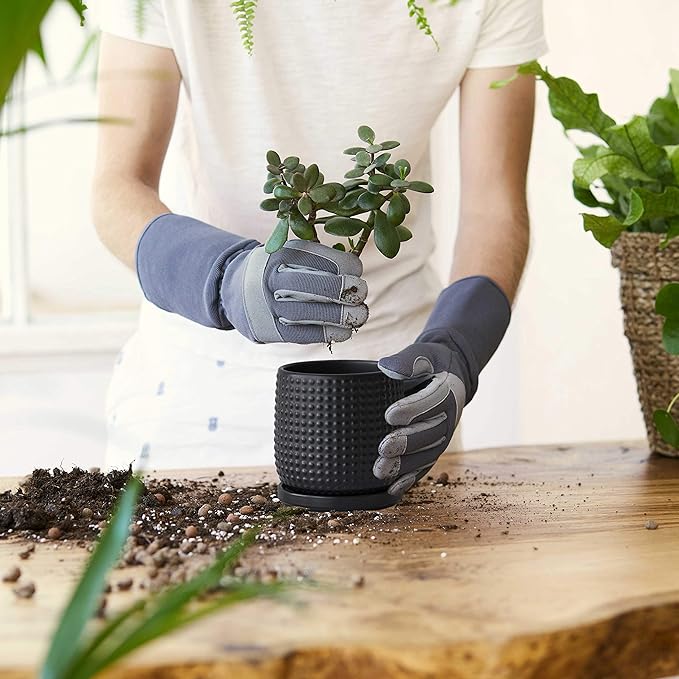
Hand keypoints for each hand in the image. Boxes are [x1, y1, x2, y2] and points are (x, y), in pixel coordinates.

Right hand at [223, 240, 368, 343]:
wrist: (233, 289)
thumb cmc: (275, 269)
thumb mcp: (290, 252)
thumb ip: (318, 258)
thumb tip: (356, 269)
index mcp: (282, 254)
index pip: (322, 260)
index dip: (348, 266)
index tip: (357, 270)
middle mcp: (274, 280)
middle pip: (318, 287)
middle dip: (348, 291)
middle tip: (360, 292)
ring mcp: (271, 307)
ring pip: (314, 314)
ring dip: (344, 316)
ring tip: (359, 314)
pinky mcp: (272, 330)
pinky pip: (306, 334)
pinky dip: (330, 333)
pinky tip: (344, 330)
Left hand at [372, 275, 511, 496]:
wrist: (449, 376)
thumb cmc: (430, 364)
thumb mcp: (423, 355)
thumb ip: (407, 360)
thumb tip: (386, 366)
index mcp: (447, 392)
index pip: (431, 402)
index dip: (412, 409)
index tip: (389, 415)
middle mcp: (448, 418)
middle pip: (429, 433)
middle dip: (406, 443)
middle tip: (384, 448)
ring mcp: (442, 436)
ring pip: (426, 454)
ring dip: (405, 465)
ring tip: (381, 471)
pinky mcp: (433, 449)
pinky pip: (424, 466)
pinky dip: (409, 479)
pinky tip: (392, 489)